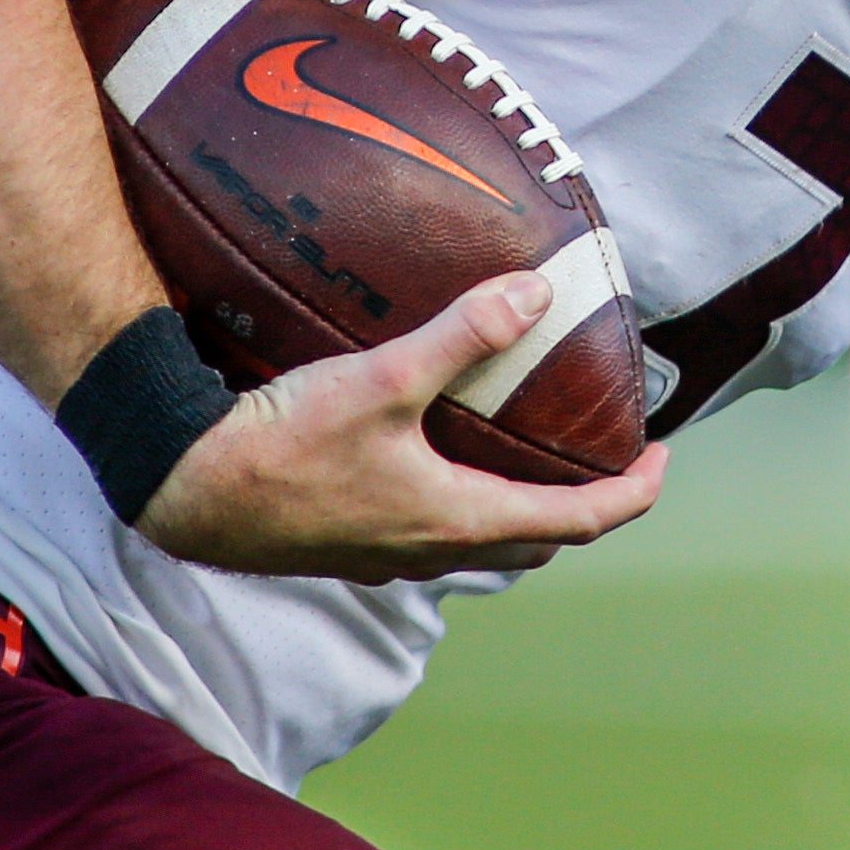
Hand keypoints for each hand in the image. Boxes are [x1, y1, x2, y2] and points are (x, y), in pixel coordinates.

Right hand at [140, 268, 668, 583]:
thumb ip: (463, 336)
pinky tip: (441, 456)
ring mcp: (387, 555)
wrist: (186, 488)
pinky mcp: (349, 544)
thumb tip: (535, 295)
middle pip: (537, 539)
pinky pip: (432, 530)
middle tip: (610, 459)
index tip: (663, 459)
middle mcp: (430, 551)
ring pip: (482, 540)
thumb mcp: (383, 379)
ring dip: (523, 506)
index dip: (632, 494)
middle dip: (585, 504)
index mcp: (457, 520)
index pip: (578, 521)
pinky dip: (466, 501)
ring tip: (535, 453)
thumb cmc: (283, 444)